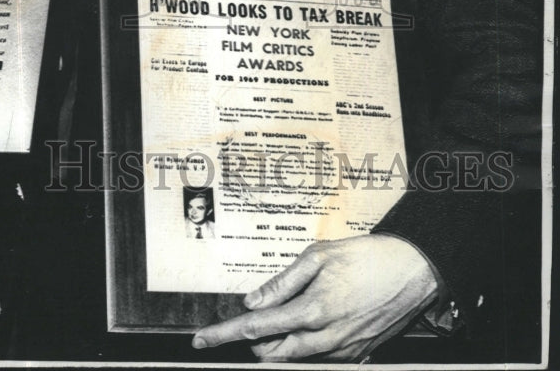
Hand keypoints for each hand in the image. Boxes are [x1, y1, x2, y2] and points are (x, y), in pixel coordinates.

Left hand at [192, 234, 439, 361]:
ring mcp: (344, 351)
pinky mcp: (358, 355)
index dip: (225, 334)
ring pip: (296, 360)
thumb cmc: (369, 257)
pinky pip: (320, 359)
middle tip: (247, 320)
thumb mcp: (320, 256)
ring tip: (281, 316)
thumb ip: (283, 282)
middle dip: (254, 342)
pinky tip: (310, 323)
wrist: (415, 271)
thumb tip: (252, 300)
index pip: (257, 329)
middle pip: (273, 354)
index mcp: (313, 311)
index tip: (202, 339)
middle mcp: (326, 339)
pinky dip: (304, 347)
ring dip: (278, 344)